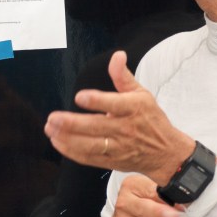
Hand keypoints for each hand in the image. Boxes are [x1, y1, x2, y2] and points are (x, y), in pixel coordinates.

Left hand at [44, 50, 193, 184]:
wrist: (167, 154)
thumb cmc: (151, 120)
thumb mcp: (142, 94)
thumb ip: (123, 76)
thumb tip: (117, 55)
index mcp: (133, 108)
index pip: (113, 104)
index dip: (96, 101)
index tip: (79, 97)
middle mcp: (125, 129)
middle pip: (96, 127)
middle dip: (72, 124)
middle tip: (53, 118)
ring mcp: (118, 147)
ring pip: (89, 145)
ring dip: (67, 138)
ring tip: (50, 129)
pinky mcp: (112, 161)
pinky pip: (89, 158)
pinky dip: (71, 152)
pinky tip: (57, 142)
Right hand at [101, 174, 180, 216]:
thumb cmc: (141, 206)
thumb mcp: (150, 194)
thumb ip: (166, 196)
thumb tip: (183, 205)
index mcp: (132, 186)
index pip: (148, 190)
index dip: (162, 197)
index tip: (175, 204)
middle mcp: (124, 204)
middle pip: (141, 208)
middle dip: (158, 213)